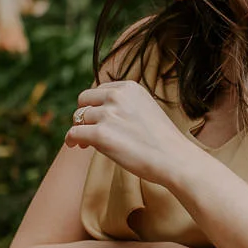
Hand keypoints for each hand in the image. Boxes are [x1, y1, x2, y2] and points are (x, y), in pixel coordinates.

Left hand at [65, 80, 202, 188]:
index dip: (95, 105)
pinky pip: (74, 133)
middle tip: (88, 130)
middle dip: (83, 114)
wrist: (175, 159)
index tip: (97, 119)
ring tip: (85, 143)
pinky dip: (72, 140)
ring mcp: (108, 114)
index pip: (99, 90)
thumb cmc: (163, 141)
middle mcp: (117, 96)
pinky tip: (75, 146)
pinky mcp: (101, 134)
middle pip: (83, 100)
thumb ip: (126, 105)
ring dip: (80, 129)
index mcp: (129, 87)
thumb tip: (101, 111)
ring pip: (78, 118)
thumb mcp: (146, 109)